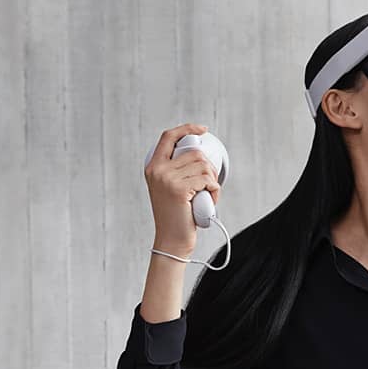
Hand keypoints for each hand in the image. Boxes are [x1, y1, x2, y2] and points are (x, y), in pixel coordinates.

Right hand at [145, 122, 220, 253]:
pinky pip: (207, 180)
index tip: (203, 130)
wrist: (171, 240)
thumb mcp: (168, 188)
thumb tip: (198, 152)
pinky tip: (210, 200)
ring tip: (208, 195)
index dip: (186, 128)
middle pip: (194, 152)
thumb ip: (175, 170)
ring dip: (213, 180)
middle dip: (209, 167)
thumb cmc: (176, 216)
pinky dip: (215, 190)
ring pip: (203, 165)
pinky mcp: (179, 189)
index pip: (168, 137)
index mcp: (152, 167)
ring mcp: (167, 179)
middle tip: (210, 184)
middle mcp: (157, 170)